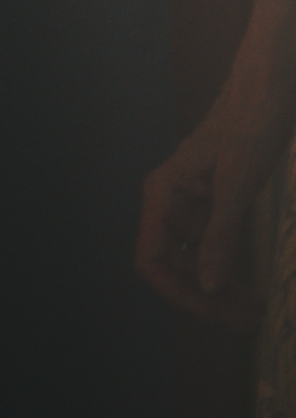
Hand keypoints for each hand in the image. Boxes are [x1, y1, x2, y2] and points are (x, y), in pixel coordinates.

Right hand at [141, 102, 285, 327]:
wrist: (265, 93)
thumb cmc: (247, 129)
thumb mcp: (236, 187)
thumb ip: (220, 237)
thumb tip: (209, 287)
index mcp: (161, 197)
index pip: (152, 259)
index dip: (178, 292)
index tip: (215, 312)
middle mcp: (168, 205)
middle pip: (174, 267)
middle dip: (207, 299)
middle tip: (248, 324)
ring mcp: (190, 207)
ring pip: (195, 263)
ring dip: (220, 292)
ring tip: (254, 316)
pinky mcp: (211, 206)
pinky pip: (212, 250)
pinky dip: (229, 272)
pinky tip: (250, 290)